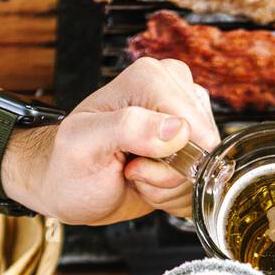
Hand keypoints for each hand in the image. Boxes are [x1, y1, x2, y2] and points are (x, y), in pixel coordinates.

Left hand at [2, 59, 218, 223]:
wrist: (69, 189)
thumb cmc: (69, 165)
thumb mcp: (85, 144)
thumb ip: (128, 128)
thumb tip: (177, 129)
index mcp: (149, 78)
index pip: (192, 124)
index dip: (166, 156)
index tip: (131, 162)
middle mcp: (173, 94)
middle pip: (204, 148)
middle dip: (168, 174)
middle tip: (131, 170)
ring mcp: (185, 122)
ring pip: (205, 169)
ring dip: (170, 187)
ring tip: (136, 177)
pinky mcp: (189, 149)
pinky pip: (202, 182)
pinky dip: (175, 196)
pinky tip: (148, 185)